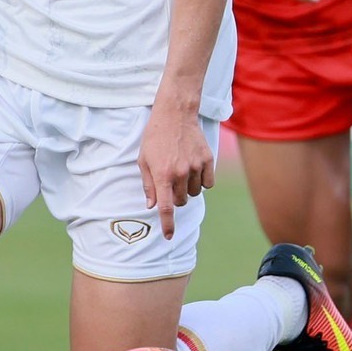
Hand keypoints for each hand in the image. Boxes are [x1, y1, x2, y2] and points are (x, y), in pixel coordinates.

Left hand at [137, 105, 214, 238]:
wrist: (175, 114)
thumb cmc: (155, 137)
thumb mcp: (143, 160)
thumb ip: (148, 185)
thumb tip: (151, 205)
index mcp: (162, 175)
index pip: (166, 208)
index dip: (167, 225)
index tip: (169, 236)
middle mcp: (180, 173)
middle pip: (182, 201)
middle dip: (176, 198)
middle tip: (171, 183)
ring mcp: (195, 166)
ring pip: (195, 193)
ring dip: (188, 189)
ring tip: (182, 172)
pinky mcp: (208, 160)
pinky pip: (208, 183)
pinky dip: (202, 182)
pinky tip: (194, 170)